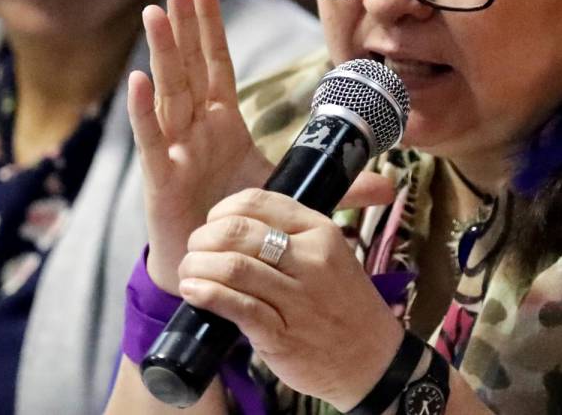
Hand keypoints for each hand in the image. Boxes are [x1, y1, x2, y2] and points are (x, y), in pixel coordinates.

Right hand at [130, 0, 394, 293]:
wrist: (210, 269)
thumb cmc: (238, 223)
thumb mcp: (291, 193)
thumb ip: (339, 185)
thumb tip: (389, 183)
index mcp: (222, 122)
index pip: (216, 62)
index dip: (210, 23)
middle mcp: (194, 127)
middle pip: (189, 64)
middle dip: (184, 20)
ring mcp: (174, 149)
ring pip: (167, 91)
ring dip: (161, 52)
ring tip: (154, 12)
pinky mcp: (160, 178)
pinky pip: (151, 139)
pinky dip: (143, 111)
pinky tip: (137, 80)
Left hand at [177, 188, 405, 411]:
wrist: (372, 360)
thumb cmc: (343, 303)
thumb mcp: (332, 254)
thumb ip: (292, 233)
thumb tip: (236, 221)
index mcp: (320, 230)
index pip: (257, 201)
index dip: (222, 210)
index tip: (212, 223)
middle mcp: (311, 259)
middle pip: (238, 232)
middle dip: (203, 239)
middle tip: (194, 250)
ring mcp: (298, 298)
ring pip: (233, 267)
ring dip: (198, 267)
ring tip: (189, 273)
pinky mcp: (283, 334)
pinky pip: (237, 306)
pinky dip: (207, 295)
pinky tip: (193, 292)